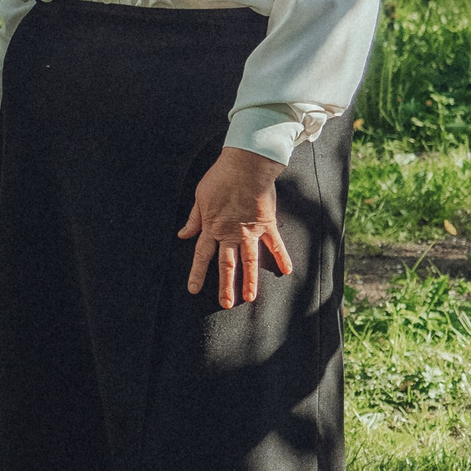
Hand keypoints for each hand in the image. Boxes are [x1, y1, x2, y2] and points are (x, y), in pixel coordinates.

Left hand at [179, 146, 291, 308]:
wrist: (244, 165)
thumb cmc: (220, 178)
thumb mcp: (199, 198)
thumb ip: (193, 219)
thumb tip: (183, 235)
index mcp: (212, 227)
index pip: (202, 255)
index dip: (197, 273)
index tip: (193, 290)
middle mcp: (230, 233)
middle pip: (227, 264)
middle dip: (226, 286)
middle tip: (225, 304)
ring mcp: (250, 231)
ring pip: (249, 260)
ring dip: (250, 280)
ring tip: (250, 298)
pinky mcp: (266, 224)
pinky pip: (275, 244)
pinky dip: (282, 257)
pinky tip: (287, 271)